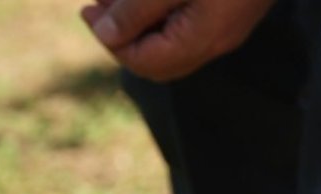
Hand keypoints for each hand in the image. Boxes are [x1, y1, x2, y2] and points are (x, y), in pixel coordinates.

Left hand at [80, 0, 274, 81]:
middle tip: (98, 5)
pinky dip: (162, 11)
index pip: (144, 61)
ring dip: (140, 21)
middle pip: (158, 59)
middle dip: (122, 36)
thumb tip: (105, 35)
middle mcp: (218, 39)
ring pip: (173, 40)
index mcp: (202, 37)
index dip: (110, 41)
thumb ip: (135, 11)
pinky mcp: (232, 6)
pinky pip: (188, 23)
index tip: (88, 10)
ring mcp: (228, 24)